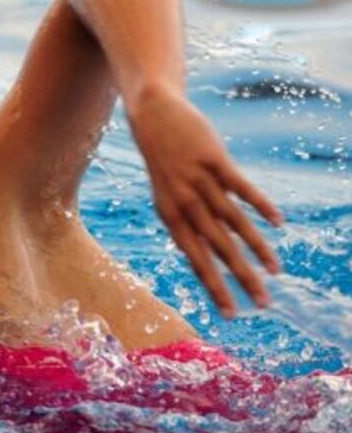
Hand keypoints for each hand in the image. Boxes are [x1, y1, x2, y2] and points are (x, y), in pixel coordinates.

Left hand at [128, 84, 283, 317]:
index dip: (214, 287)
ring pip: (234, 224)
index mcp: (172, 219)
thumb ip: (187, 222)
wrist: (153, 119)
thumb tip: (205, 250)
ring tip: (275, 272)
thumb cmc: (163, 163)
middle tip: (262, 305)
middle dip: (240, 280)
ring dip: (257, 249)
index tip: (231, 314)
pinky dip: (260, 205)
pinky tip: (278, 223)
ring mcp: (200, 184)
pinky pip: (242, 189)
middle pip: (219, 250)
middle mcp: (185, 206)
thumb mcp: (167, 196)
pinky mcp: (215, 162)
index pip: (196, 261)